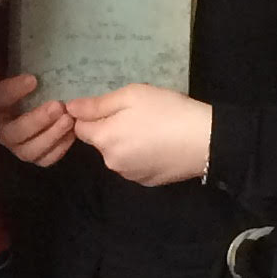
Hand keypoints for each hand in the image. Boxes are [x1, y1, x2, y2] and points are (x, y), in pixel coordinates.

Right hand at [0, 72, 74, 167]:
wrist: (39, 103)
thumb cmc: (33, 88)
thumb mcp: (26, 78)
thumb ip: (27, 77)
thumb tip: (35, 78)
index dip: (12, 91)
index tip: (33, 79)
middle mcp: (3, 130)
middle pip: (13, 133)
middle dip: (36, 121)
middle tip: (58, 106)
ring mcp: (18, 147)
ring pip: (29, 151)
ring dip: (51, 136)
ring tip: (69, 120)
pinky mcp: (35, 157)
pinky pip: (45, 159)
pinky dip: (59, 148)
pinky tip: (72, 134)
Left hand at [66, 84, 212, 185]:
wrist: (206, 140)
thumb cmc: (167, 111)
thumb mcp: (131, 96)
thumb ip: (97, 104)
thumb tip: (70, 109)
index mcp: (104, 139)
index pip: (79, 128)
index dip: (91, 115)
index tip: (112, 107)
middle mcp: (111, 162)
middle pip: (100, 142)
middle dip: (111, 129)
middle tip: (138, 114)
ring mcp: (130, 175)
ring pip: (118, 154)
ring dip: (126, 143)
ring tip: (152, 129)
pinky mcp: (148, 182)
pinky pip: (135, 165)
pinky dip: (141, 156)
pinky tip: (160, 145)